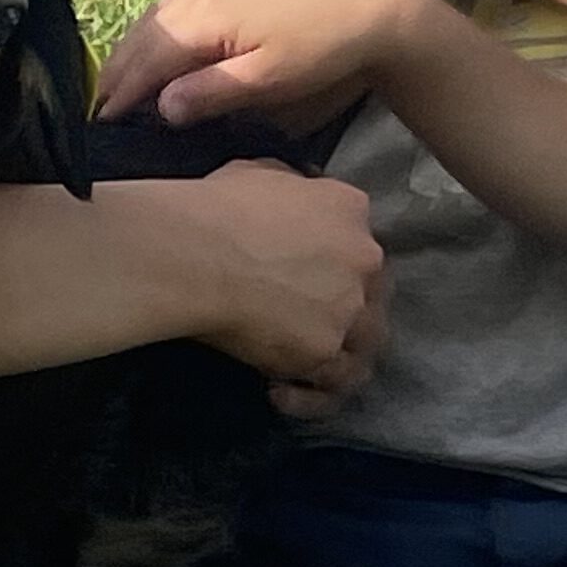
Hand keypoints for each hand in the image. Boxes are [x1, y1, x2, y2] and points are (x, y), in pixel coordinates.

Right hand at [96, 0, 426, 132]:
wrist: (371, 5)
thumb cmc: (321, 50)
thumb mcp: (267, 80)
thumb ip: (209, 93)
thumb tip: (158, 109)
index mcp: (206, 14)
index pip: (148, 58)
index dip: (121, 92)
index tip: (99, 124)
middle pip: (144, 32)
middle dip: (118, 72)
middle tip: (97, 110)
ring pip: (157, 15)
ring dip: (135, 50)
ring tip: (118, 85)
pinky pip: (177, 2)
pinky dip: (158, 30)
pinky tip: (158, 50)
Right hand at [174, 161, 387, 411]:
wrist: (195, 254)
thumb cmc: (216, 208)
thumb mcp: (259, 172)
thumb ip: (291, 188)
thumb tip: (295, 195)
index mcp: (350, 208)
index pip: (359, 237)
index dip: (335, 257)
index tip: (303, 271)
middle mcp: (364, 258)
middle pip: (371, 290)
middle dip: (343, 305)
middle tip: (301, 319)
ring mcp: (350, 308)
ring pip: (365, 341)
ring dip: (336, 352)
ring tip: (299, 364)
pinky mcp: (325, 351)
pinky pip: (334, 383)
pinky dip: (310, 394)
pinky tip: (276, 391)